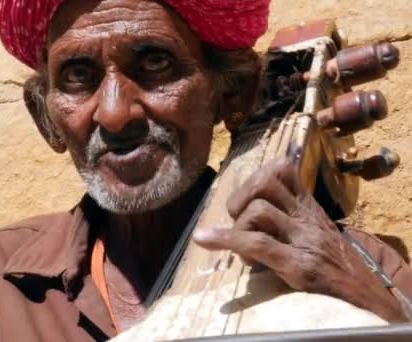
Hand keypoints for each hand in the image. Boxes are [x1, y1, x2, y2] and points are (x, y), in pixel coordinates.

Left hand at [194, 158, 405, 321]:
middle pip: (264, 183)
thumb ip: (286, 216)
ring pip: (258, 211)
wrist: (365, 296)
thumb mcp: (313, 232)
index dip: (254, 178)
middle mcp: (306, 217)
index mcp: (308, 206)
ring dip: (238, 229)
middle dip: (239, 199)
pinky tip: (204, 240)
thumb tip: (242, 210)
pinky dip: (225, 240)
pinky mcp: (300, 264)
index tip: (246, 200)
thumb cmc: (332, 264)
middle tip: (238, 224)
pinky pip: (257, 244)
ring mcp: (304, 239)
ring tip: (245, 252)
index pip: (281, 169)